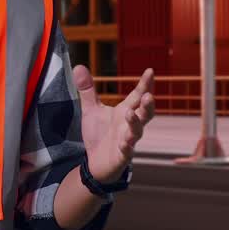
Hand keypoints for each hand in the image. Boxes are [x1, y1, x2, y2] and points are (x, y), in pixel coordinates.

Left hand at [75, 65, 155, 182]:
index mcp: (125, 111)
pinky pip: (127, 151)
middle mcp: (130, 125)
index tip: (150, 71)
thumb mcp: (91, 110)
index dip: (145, 84)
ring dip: (135, 122)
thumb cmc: (99, 134)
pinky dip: (127, 146)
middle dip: (148, 105)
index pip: (137, 96)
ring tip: (129, 113)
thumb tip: (78, 66)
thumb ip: (87, 90)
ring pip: (137, 131)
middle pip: (144, 113)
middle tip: (148, 95)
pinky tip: (125, 143)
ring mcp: (128, 140)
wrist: (95, 163)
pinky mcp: (122, 156)